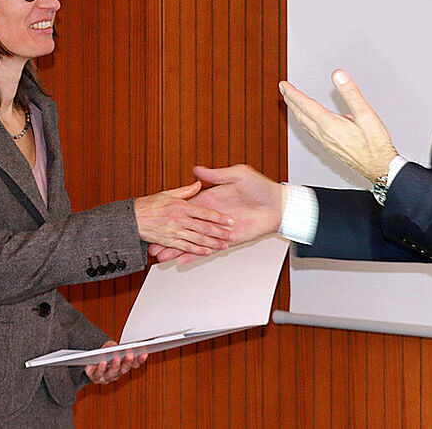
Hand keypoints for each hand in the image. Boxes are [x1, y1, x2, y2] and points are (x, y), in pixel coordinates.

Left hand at [84, 341, 145, 383]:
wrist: (89, 362)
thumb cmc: (103, 354)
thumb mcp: (109, 347)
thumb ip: (114, 345)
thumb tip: (117, 346)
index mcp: (124, 366)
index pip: (134, 364)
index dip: (140, 359)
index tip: (144, 353)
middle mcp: (117, 373)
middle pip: (124, 369)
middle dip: (128, 362)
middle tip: (131, 355)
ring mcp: (107, 377)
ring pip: (113, 373)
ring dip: (116, 366)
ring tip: (117, 358)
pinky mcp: (96, 377)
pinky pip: (99, 374)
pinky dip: (101, 369)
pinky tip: (103, 363)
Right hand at [134, 181, 234, 256]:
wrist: (129, 218)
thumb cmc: (147, 204)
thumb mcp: (168, 192)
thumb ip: (186, 190)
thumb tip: (199, 183)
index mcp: (181, 206)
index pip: (205, 212)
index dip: (218, 217)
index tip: (230, 220)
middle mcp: (179, 219)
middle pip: (204, 227)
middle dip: (219, 232)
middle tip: (231, 235)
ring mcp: (174, 232)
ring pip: (197, 239)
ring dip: (212, 243)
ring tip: (224, 246)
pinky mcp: (169, 241)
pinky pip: (185, 247)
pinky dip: (197, 251)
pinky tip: (207, 252)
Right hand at [149, 164, 285, 263]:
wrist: (278, 205)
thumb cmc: (260, 187)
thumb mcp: (237, 175)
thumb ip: (216, 175)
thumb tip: (196, 170)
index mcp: (211, 199)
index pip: (187, 209)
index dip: (171, 216)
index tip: (156, 220)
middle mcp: (213, 216)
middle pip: (185, 228)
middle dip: (168, 237)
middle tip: (152, 244)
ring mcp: (220, 230)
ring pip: (193, 242)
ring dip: (176, 250)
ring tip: (160, 257)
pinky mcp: (228, 241)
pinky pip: (208, 249)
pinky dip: (194, 255)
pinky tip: (181, 261)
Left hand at [279, 70, 397, 181]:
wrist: (379, 167)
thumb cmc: (375, 144)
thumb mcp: (366, 114)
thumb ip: (351, 93)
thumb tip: (338, 76)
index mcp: (329, 125)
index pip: (305, 105)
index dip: (293, 93)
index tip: (284, 85)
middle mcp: (324, 135)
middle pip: (300, 114)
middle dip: (290, 100)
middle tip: (283, 89)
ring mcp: (326, 142)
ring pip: (304, 124)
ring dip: (296, 111)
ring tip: (291, 102)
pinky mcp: (330, 147)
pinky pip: (311, 131)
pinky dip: (304, 121)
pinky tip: (308, 121)